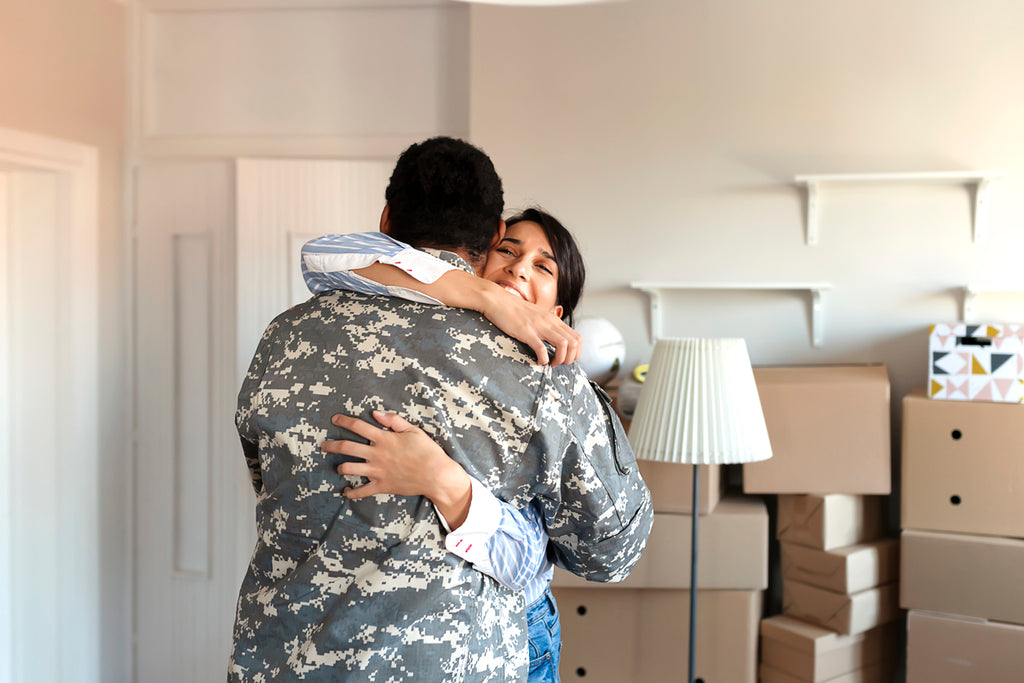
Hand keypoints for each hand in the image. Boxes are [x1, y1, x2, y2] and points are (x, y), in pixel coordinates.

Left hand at [322, 411, 472, 527]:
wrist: (436, 475)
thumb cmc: (427, 451)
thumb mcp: (413, 430)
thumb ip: (393, 421)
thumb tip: (376, 413)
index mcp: (384, 438)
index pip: (358, 426)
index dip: (344, 421)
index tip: (334, 419)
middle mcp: (376, 454)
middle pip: (346, 447)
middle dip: (331, 445)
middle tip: (323, 445)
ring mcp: (377, 471)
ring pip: (349, 469)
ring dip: (339, 467)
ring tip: (336, 467)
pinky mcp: (381, 486)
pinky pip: (361, 491)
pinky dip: (351, 493)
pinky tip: (346, 492)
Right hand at [479, 289, 581, 366]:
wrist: (497, 300)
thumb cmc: (514, 310)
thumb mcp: (536, 316)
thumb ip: (546, 326)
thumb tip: (552, 340)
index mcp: (554, 320)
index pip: (577, 338)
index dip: (575, 353)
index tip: (564, 358)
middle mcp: (550, 322)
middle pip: (574, 343)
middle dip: (570, 358)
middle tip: (558, 364)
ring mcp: (539, 327)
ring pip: (563, 345)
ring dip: (560, 359)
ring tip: (550, 364)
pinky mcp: (526, 332)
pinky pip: (542, 349)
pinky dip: (543, 359)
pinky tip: (537, 362)